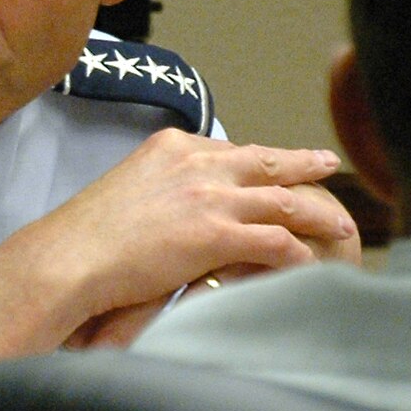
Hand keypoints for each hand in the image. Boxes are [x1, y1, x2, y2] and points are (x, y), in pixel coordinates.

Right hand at [0, 130, 356, 358]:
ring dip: (316, 213)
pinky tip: (312, 262)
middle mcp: (196, 163)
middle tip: (328, 165)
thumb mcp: (127, 191)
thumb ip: (159, 189)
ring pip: (281, 201)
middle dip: (302, 165)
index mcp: (173, 147)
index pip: (230, 149)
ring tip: (341, 221)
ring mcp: (208, 197)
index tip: (276, 165)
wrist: (69, 257)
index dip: (259, 160)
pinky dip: (297, 253)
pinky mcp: (214, 234)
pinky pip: (273, 242)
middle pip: (266, 162)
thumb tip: (172, 209)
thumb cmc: (86, 237)